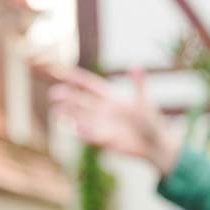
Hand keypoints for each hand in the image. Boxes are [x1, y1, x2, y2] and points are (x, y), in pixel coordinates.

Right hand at [45, 63, 182, 174]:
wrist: (155, 144)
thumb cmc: (151, 121)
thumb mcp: (144, 102)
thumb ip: (138, 84)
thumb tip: (135, 65)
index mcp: (111, 98)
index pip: (91, 86)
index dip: (78, 79)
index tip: (64, 73)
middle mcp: (103, 111)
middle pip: (81, 102)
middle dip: (68, 97)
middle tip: (53, 94)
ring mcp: (103, 125)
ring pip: (82, 118)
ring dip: (70, 115)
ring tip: (58, 111)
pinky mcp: (105, 140)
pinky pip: (92, 135)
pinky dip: (84, 132)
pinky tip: (75, 129)